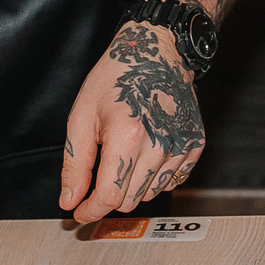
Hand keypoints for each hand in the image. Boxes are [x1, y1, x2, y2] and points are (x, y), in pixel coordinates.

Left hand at [60, 22, 205, 222]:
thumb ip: (76, 164)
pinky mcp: (195, 145)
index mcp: (127, 136)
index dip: (89, 211)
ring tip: (123, 155)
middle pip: (129, 200)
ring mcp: (181, 146)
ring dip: (131, 186)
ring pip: (149, 194)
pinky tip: (144, 153)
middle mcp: (159, 144)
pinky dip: (154, 177)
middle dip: (108, 196)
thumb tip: (70, 201)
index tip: (78, 212)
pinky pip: (171, 181)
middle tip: (97, 176)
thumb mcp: (81, 117)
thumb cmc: (115, 80)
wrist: (156, 52)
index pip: (109, 196)